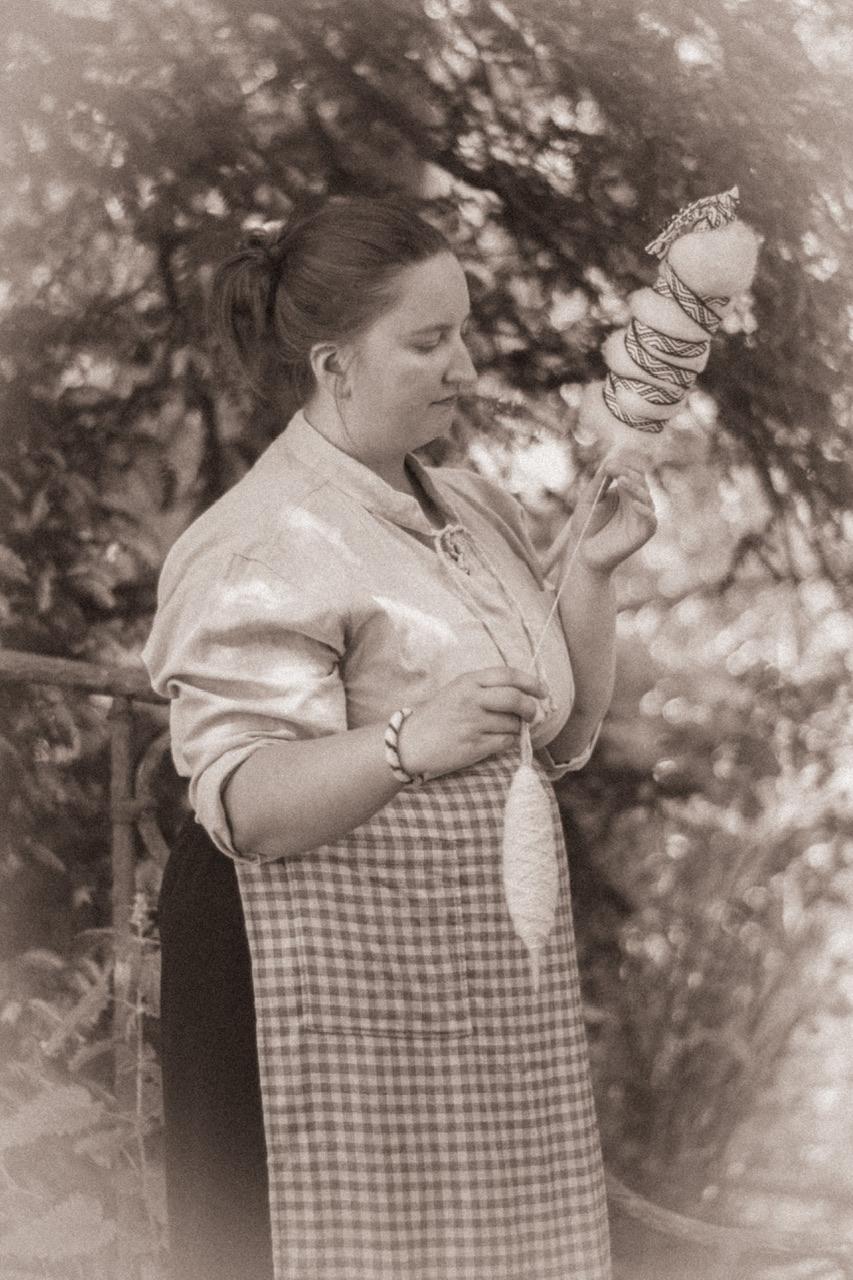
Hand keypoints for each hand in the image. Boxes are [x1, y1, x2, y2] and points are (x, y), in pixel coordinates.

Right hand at [396, 666, 547, 778]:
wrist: (410, 742)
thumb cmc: (436, 716)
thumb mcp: (458, 691)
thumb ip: (486, 689)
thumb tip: (523, 695)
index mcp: (468, 681)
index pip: (508, 675)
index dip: (531, 682)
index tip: (542, 691)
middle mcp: (471, 699)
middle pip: (515, 698)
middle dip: (530, 708)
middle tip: (533, 715)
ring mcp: (472, 722)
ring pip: (513, 723)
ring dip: (518, 728)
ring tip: (507, 730)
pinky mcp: (474, 745)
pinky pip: (505, 742)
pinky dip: (510, 742)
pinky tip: (499, 741)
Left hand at [573, 448, 657, 575]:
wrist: (583, 552)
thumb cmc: (585, 526)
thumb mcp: (589, 499)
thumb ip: (599, 482)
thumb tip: (610, 462)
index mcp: (624, 493)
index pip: (632, 473)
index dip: (623, 466)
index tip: (608, 465)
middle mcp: (635, 502)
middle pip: (640, 481)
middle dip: (628, 473)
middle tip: (613, 469)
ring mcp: (641, 517)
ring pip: (646, 497)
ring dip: (634, 487)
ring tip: (620, 481)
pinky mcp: (643, 533)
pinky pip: (651, 520)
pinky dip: (645, 511)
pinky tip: (634, 504)